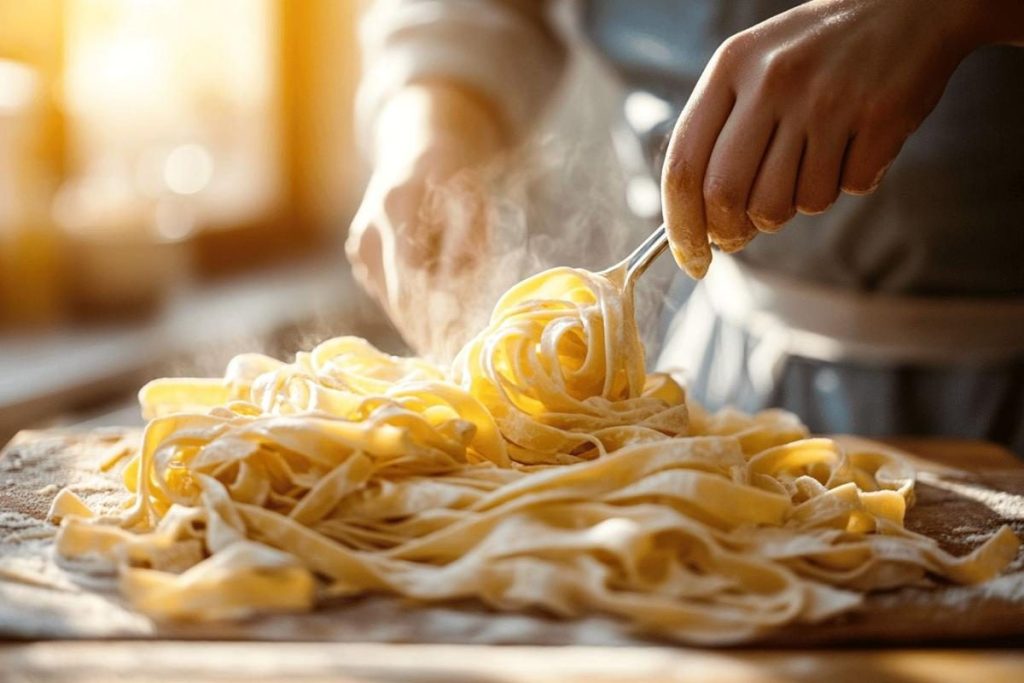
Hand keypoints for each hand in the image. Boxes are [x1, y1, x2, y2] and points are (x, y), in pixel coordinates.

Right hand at [347, 83, 504, 358]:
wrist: (415, 144)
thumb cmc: (456, 170)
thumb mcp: (476, 198)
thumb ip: (473, 245)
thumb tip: (471, 301)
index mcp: (398, 205)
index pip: (414, 276)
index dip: (435, 315)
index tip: (459, 346)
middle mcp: (370, 229)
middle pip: (399, 297)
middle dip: (430, 333)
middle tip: (456, 365)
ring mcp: (360, 244)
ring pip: (392, 302)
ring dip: (420, 330)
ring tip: (449, 358)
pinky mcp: (360, 255)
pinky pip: (388, 294)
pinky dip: (411, 314)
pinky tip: (434, 334)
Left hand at [661, 0, 994, 278]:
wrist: (911, 5)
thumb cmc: (817, 52)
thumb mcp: (753, 68)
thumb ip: (720, 135)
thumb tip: (702, 224)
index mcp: (730, 67)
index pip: (684, 167)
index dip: (682, 227)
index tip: (692, 260)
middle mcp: (772, 81)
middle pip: (728, 196)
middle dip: (733, 230)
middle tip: (745, 232)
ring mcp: (826, 98)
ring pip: (788, 203)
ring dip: (798, 203)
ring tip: (814, 161)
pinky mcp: (878, 116)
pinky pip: (846, 189)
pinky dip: (850, 181)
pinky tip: (856, 142)